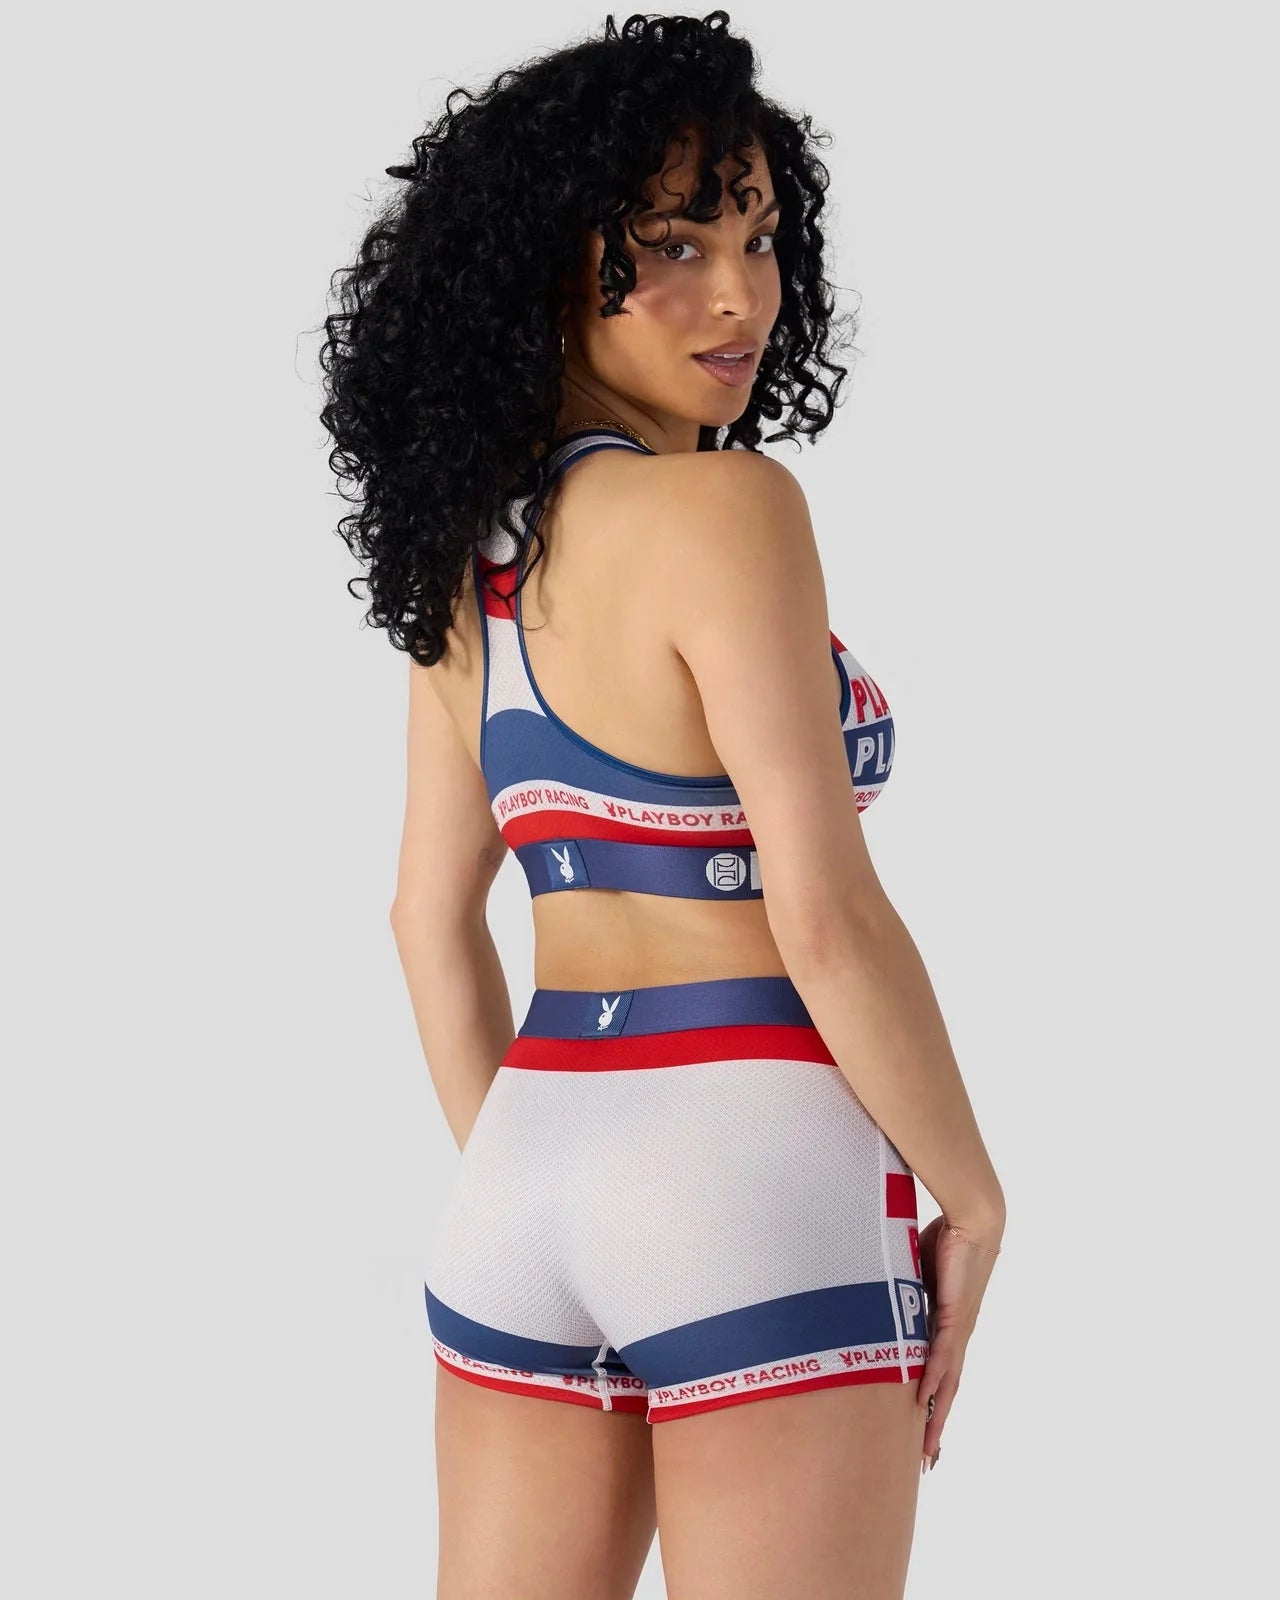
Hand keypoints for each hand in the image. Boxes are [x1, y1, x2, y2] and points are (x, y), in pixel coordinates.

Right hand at [916, 1214, 1001, 1471]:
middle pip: (948, 1389)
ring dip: (938, 1415)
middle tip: (928, 1458)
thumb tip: (873, 1291)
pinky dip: (934, 1379)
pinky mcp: (954, 1315)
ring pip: (948, 1382)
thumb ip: (899, 1287)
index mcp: (947, 1325)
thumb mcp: (914, 1271)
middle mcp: (955, 1334)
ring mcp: (957, 1327)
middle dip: (937, 1424)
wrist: (974, 1222)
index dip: (934, 1402)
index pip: (941, 1373)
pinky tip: (925, 1400)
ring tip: (929, 1446)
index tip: (924, 1428)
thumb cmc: (948, 1239)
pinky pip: (941, 1354)